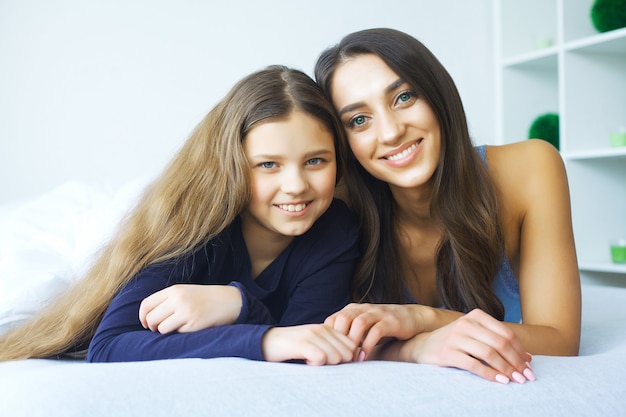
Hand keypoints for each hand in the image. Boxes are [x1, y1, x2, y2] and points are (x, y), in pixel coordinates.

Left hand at [139, 284, 241, 333]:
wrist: (230, 301)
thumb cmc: (205, 298)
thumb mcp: (185, 291)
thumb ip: (167, 300)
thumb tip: (147, 317)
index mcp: (174, 290)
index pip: (146, 304)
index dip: (142, 316)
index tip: (146, 323)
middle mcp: (178, 300)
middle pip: (151, 318)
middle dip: (152, 326)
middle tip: (159, 328)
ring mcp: (185, 312)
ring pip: (161, 328)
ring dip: (164, 331)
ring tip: (175, 327)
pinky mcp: (193, 324)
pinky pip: (176, 333)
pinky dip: (178, 333)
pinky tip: (188, 327)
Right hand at [262, 324, 356, 365]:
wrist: (267, 341)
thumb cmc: (292, 347)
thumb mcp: (315, 343)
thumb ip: (331, 346)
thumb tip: (351, 358)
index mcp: (328, 328)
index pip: (352, 346)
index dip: (346, 359)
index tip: (330, 363)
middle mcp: (322, 329)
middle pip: (347, 354)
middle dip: (338, 364)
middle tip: (320, 363)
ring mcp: (312, 334)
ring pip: (336, 357)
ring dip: (326, 365)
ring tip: (311, 361)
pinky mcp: (302, 343)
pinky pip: (321, 358)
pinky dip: (315, 365)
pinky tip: (306, 361)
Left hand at [325, 303, 423, 357]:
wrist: (410, 318)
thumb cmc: (382, 326)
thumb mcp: (362, 327)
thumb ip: (348, 333)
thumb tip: (328, 349)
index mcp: (353, 310)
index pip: (333, 319)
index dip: (328, 336)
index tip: (327, 353)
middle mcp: (363, 309)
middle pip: (343, 318)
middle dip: (338, 339)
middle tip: (336, 357)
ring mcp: (377, 313)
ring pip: (359, 323)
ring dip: (352, 342)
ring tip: (349, 359)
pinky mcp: (390, 321)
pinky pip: (376, 331)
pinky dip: (368, 345)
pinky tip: (363, 357)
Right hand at [398, 309, 533, 383]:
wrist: (422, 346)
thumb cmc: (454, 342)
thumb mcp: (474, 335)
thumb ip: (497, 341)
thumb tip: (528, 357)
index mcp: (476, 316)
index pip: (506, 334)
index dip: (520, 351)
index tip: (529, 366)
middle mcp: (466, 324)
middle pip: (500, 344)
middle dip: (517, 362)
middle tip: (527, 377)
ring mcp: (456, 337)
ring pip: (489, 354)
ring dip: (506, 369)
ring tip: (516, 380)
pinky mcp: (448, 353)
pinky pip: (474, 365)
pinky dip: (490, 374)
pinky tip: (500, 381)